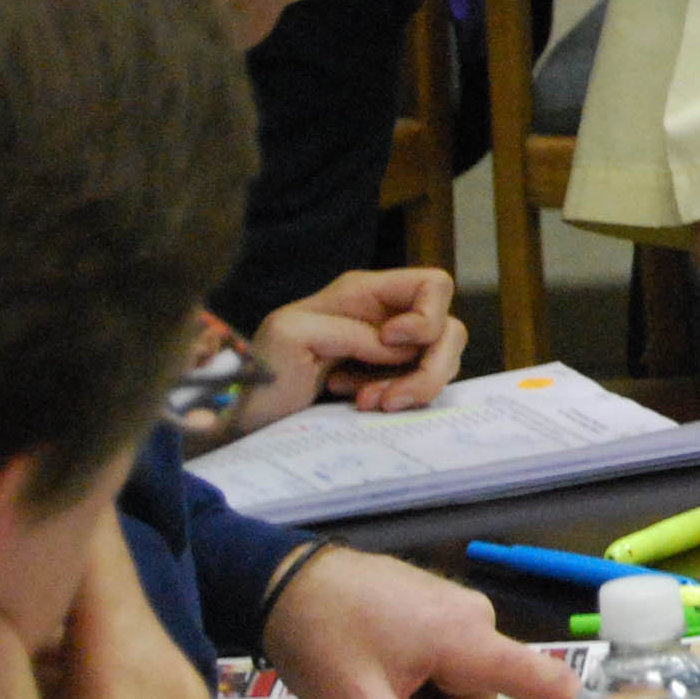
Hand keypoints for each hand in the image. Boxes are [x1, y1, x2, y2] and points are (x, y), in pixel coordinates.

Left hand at [246, 267, 464, 423]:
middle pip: (450, 329)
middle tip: (392, 396)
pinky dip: (403, 399)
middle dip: (430, 367)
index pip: (434, 285)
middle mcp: (387, 316)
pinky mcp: (394, 380)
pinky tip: (365, 403)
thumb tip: (395, 348)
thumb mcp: (292, 334)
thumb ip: (349, 331)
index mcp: (365, 293)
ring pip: (442, 362)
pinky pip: (424, 386)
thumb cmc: (263, 368)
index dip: (427, 316)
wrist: (249, 413)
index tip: (392, 341)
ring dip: (415, 388)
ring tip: (368, 402)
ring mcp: (394, 351)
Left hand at [261, 544, 577, 698]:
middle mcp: (477, 619)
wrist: (282, 578)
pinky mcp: (440, 608)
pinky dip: (419, 676)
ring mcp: (459, 610)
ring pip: (463, 686)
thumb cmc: (322, 638)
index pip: (537, 677)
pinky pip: (448, 662)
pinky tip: (379, 664)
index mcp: (466, 639)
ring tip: (374, 682)